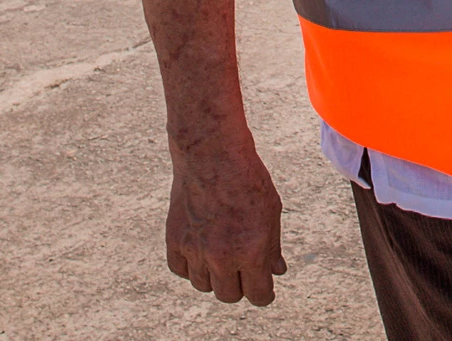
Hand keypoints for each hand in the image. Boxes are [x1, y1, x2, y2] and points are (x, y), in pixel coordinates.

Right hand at [166, 142, 285, 305]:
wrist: (212, 156)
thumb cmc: (248, 180)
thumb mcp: (271, 212)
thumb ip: (272, 246)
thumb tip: (277, 271)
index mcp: (251, 250)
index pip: (258, 294)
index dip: (264, 295)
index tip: (265, 291)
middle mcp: (222, 256)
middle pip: (228, 295)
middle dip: (239, 287)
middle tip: (244, 273)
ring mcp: (196, 250)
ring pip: (203, 285)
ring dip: (214, 277)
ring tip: (223, 256)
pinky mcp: (174, 241)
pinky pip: (181, 270)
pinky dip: (191, 267)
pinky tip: (201, 253)